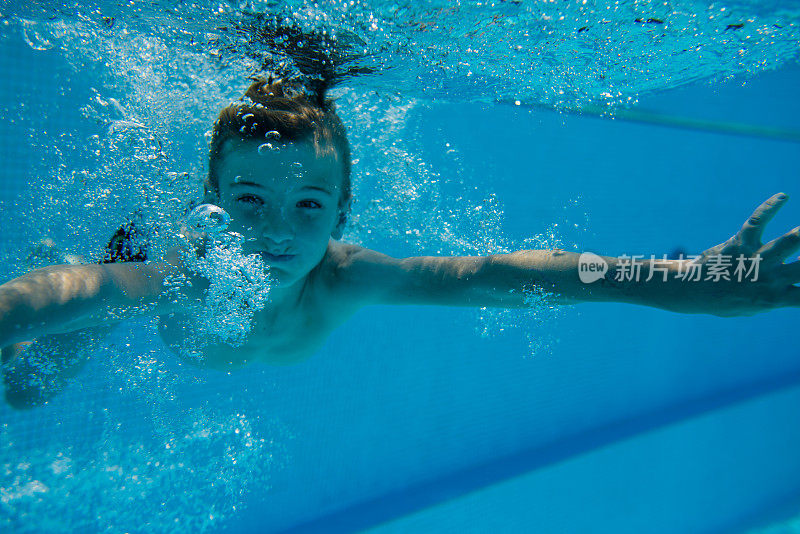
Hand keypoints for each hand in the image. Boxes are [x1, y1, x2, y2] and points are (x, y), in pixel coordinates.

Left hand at [689, 192, 799, 315]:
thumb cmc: (726, 301)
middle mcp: (769, 279)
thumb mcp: (754, 307)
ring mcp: (755, 260)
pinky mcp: (739, 244)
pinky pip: (757, 222)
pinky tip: (783, 196)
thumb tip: (796, 285)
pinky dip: (770, 207)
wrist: (692, 292)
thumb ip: (779, 299)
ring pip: (789, 243)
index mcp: (775, 298)